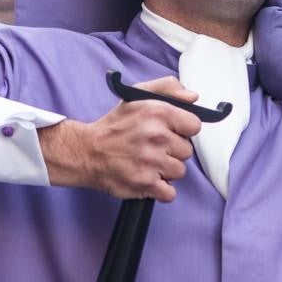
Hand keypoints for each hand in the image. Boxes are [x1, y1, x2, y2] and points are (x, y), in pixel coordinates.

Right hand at [41, 77, 200, 202]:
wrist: (86, 152)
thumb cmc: (114, 127)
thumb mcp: (138, 96)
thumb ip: (168, 88)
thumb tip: (193, 97)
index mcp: (157, 112)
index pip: (195, 125)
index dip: (183, 129)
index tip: (172, 132)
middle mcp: (156, 136)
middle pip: (187, 151)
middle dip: (172, 151)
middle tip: (154, 147)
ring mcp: (151, 162)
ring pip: (179, 172)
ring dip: (166, 170)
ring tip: (148, 162)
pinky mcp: (145, 184)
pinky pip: (170, 193)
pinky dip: (160, 190)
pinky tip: (147, 177)